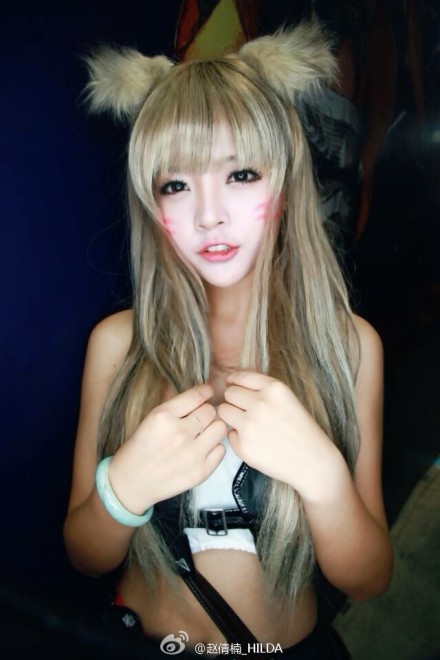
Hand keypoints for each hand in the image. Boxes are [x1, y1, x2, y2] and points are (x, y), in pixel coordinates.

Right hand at [108, 384, 225, 513]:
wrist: (132, 482)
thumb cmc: (140, 447)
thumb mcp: (150, 418)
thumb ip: (175, 406)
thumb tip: (201, 393)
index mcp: (163, 416)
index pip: (197, 396)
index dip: (205, 391)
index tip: (208, 392)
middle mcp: (180, 433)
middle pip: (210, 411)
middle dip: (206, 412)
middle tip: (198, 419)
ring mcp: (192, 454)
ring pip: (220, 428)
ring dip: (213, 429)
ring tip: (202, 434)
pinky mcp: (201, 471)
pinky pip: (221, 449)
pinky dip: (214, 448)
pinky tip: (201, 450)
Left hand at [218, 371, 340, 499]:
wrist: (313, 461)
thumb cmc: (300, 429)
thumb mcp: (287, 399)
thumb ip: (263, 390)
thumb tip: (232, 383)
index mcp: (274, 388)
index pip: (240, 377)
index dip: (234, 381)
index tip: (233, 386)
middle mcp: (260, 403)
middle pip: (229, 393)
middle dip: (233, 400)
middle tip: (244, 410)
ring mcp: (250, 425)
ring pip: (223, 411)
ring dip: (231, 416)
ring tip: (248, 425)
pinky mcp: (244, 446)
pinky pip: (229, 434)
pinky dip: (238, 438)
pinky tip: (256, 442)